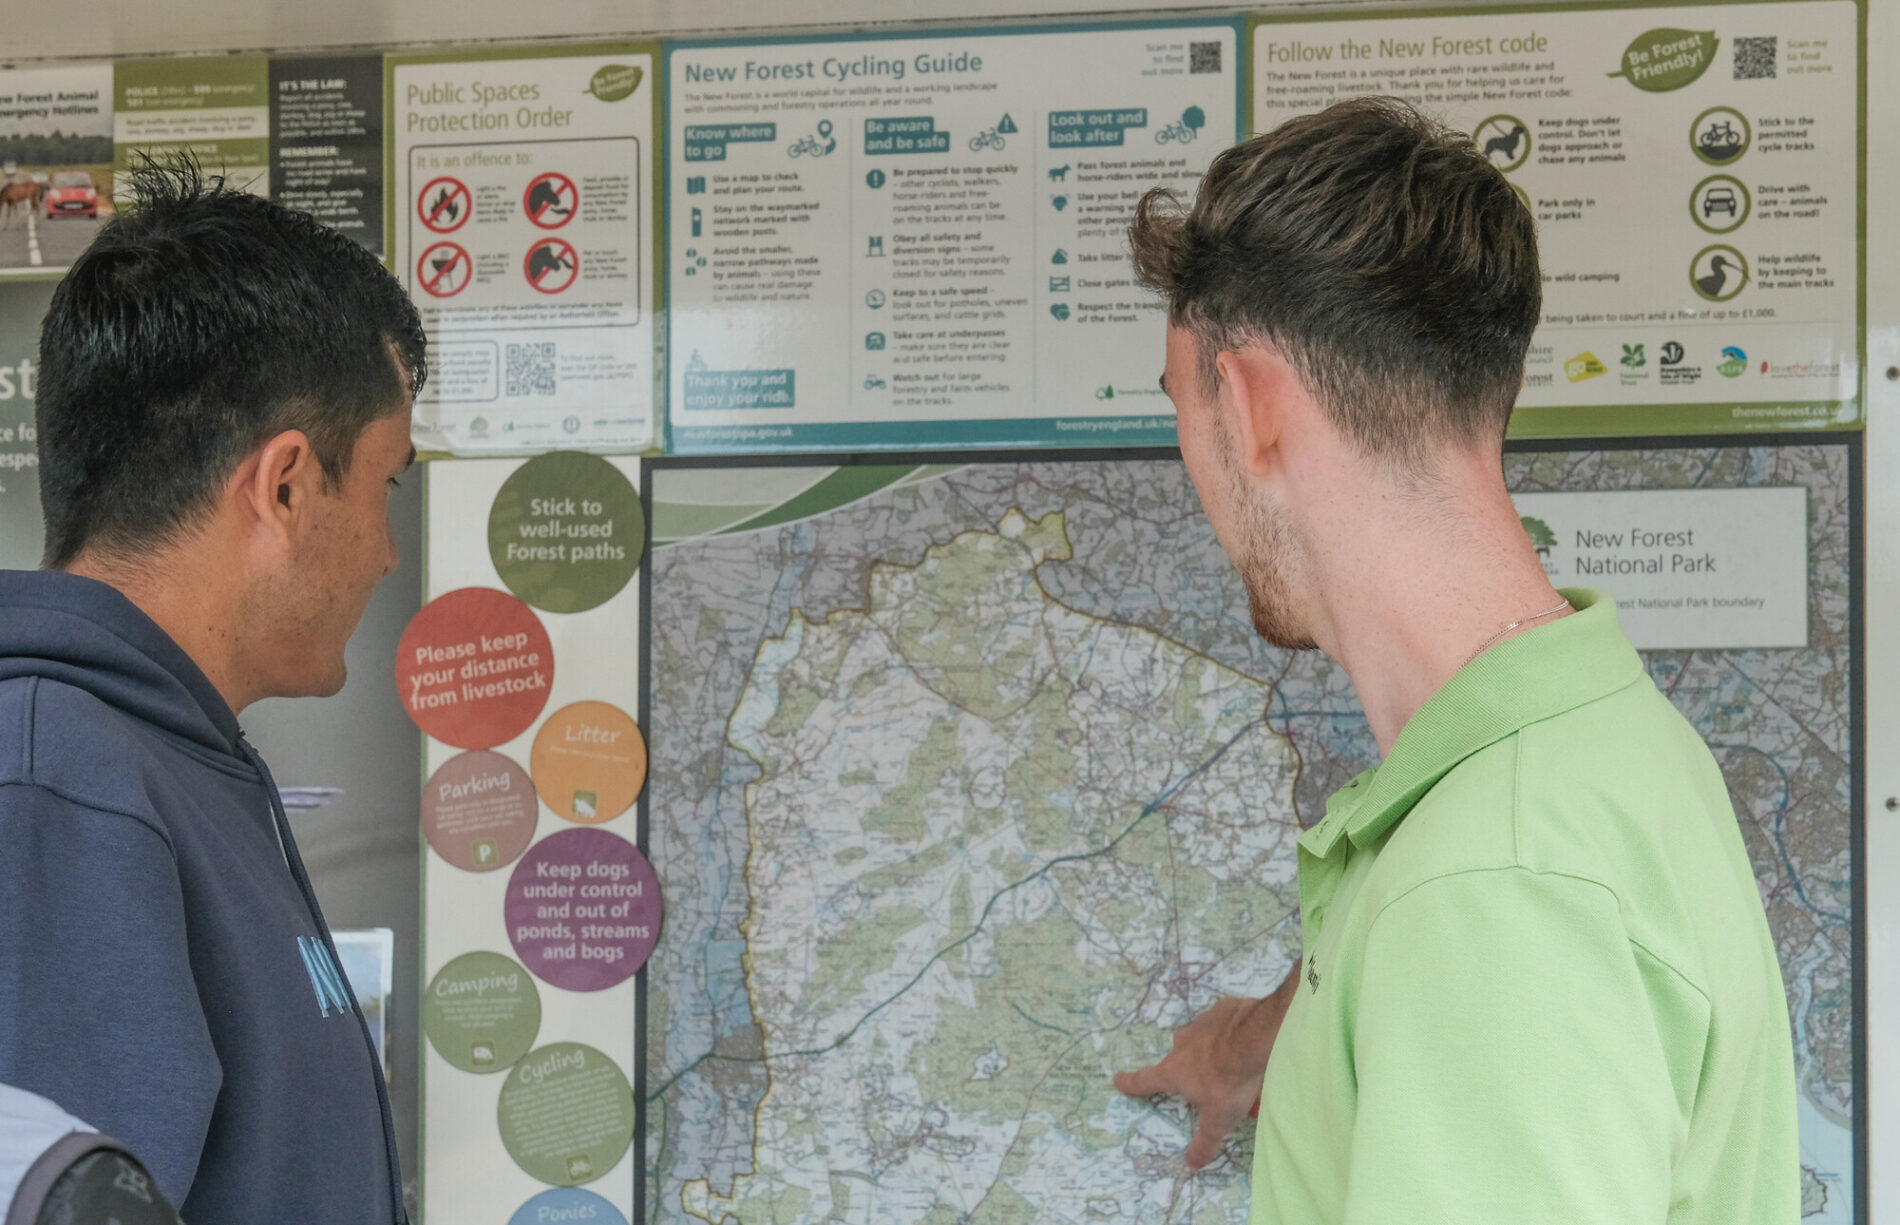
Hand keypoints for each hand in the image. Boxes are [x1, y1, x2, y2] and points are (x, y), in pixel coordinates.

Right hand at [1113, 975, 1295, 1168]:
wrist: (1256, 1039)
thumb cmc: (1229, 1082)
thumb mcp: (1218, 1120)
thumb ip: (1204, 1142)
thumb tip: (1191, 1164)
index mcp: (1175, 1071)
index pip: (1146, 1080)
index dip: (1132, 1082)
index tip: (1118, 1079)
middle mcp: (1183, 1044)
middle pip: (1178, 1057)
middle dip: (1185, 1065)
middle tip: (1203, 1077)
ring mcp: (1202, 1023)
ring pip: (1200, 1036)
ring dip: (1209, 1046)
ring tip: (1229, 1057)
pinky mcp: (1224, 1009)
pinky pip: (1222, 1020)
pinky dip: (1229, 1028)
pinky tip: (1244, 1038)